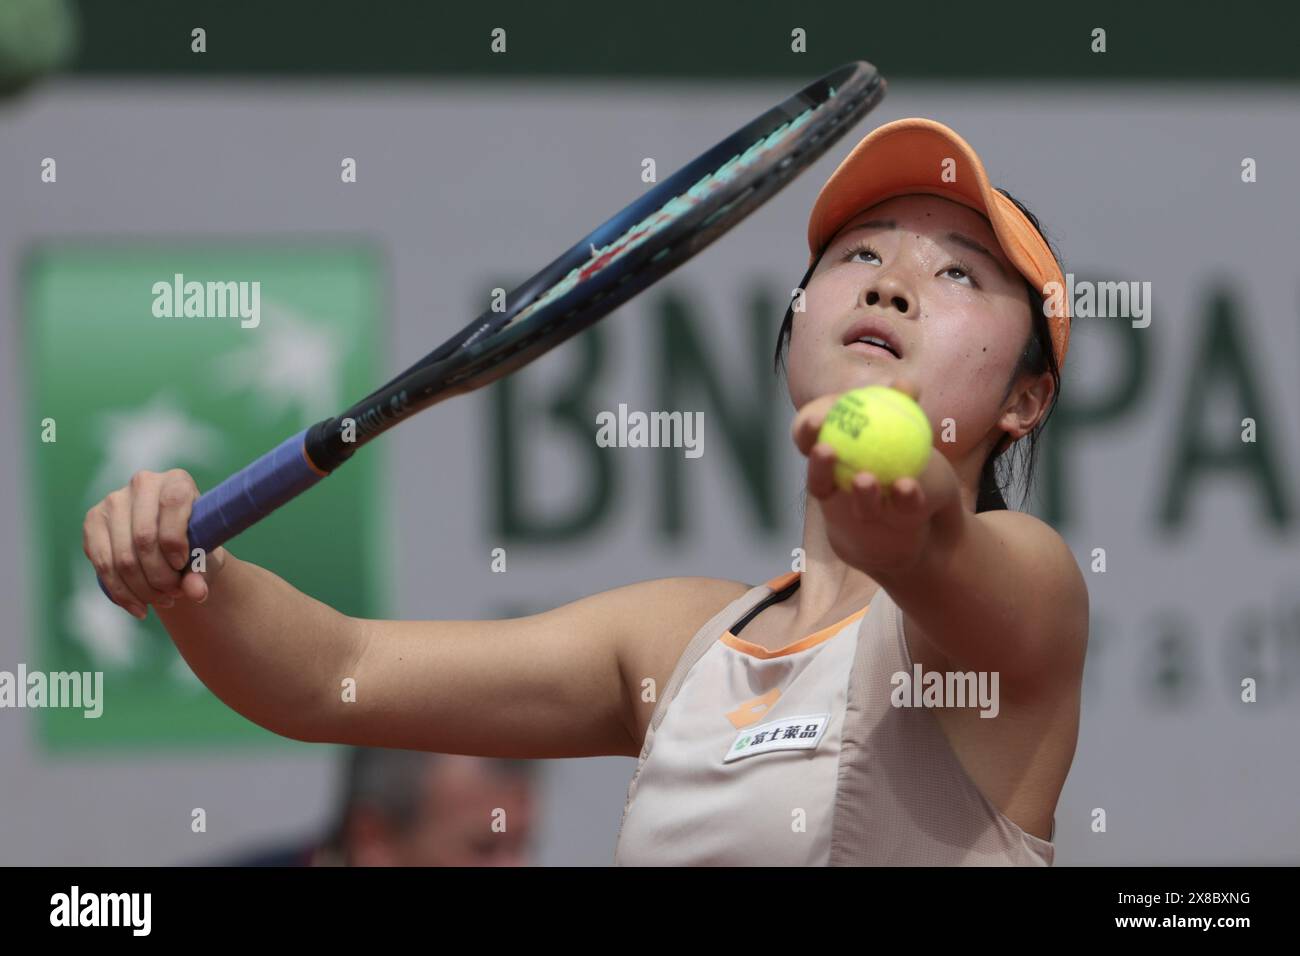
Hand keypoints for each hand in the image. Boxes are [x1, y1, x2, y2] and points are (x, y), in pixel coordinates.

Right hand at [82, 469, 227, 618]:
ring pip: (121, 556)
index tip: (182, 566)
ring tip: (162, 601)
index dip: (176, 542)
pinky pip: (102, 565)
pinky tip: (139, 608)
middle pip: (143, 538)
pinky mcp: (92, 521)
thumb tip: (196, 592)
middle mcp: (142, 483)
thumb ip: (203, 571)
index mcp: (176, 481)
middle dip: (160, 575)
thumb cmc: (195, 544)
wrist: (172, 545)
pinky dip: (122, 593)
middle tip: (174, 594)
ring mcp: (112, 501)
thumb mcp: (206, 555)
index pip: (173, 505)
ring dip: (142, 589)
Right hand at [792, 377, 956, 575]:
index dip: (806, 431)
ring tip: (865, 479)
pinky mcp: (892, 526)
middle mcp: (839, 490)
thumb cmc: (900, 453)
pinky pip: (897, 511)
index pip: (809, 442)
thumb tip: (904, 384)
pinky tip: (908, 486)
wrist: (923, 502)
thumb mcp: (901, 428)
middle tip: (826, 449)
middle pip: (818, 480)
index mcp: (832, 457)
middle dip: (818, 464)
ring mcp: (861, 513)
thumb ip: (901, 405)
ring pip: (854, 506)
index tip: (816, 418)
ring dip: (860, 493)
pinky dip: (903, 497)